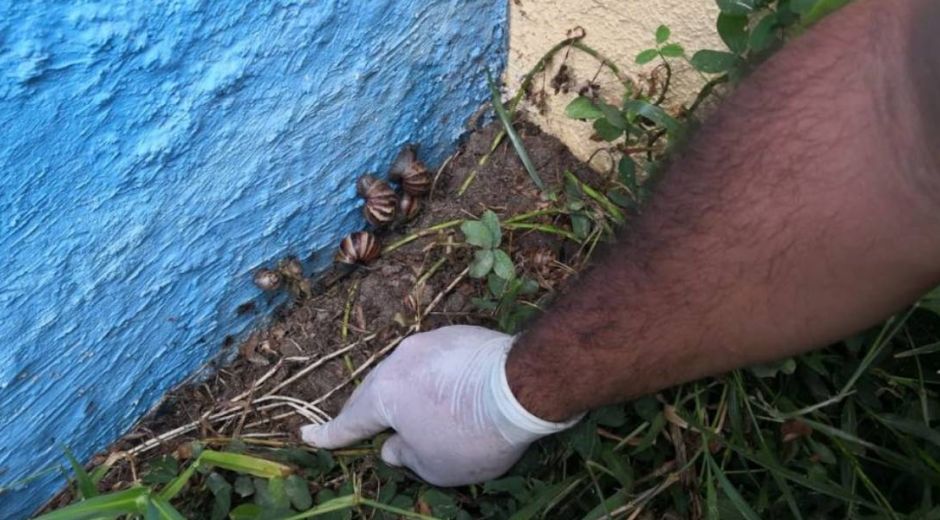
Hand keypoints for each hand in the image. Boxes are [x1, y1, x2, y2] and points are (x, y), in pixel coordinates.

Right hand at [300, 325, 578, 485]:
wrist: (523, 385)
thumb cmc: (473, 435)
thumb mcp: (434, 465)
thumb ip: (404, 456)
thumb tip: (392, 445)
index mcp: (384, 395)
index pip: (350, 422)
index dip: (329, 435)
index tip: (308, 435)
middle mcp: (399, 360)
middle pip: (378, 391)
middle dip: (371, 412)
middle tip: (363, 427)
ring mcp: (429, 342)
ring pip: (407, 372)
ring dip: (408, 392)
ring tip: (417, 412)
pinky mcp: (458, 334)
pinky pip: (436, 361)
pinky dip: (435, 378)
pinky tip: (451, 392)